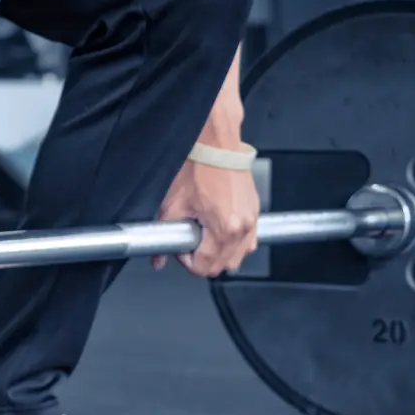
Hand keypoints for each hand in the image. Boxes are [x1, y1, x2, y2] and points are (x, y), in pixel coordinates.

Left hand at [152, 160, 259, 276]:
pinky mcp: (255, 213)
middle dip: (203, 260)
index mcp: (224, 229)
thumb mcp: (173, 206)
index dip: (187, 262)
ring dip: (220, 254)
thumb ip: (164, 235)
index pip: (205, 267)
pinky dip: (233, 243)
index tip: (181, 249)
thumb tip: (158, 258)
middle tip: (190, 242)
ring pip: (238, 257)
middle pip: (223, 266)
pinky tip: (219, 230)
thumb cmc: (199, 169)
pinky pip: (247, 242)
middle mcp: (242, 228)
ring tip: (205, 235)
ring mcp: (252, 221)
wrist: (217, 147)